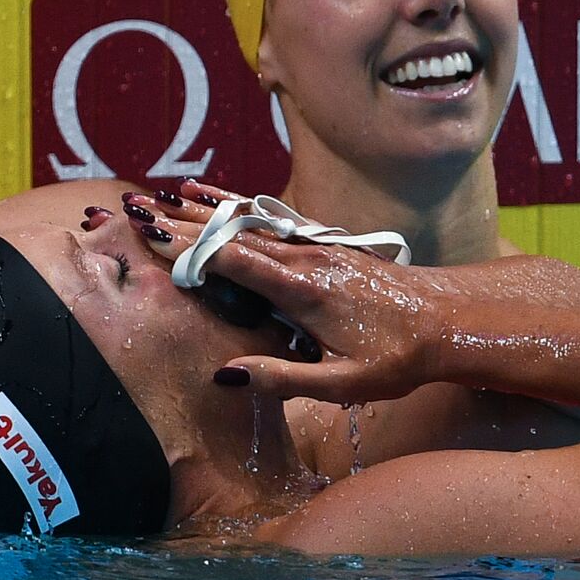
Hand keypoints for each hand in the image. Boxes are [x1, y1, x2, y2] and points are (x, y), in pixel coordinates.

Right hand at [114, 185, 446, 403]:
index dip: (192, 249)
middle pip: (234, 236)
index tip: (149, 237)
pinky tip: (218, 199)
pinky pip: (273, 223)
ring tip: (158, 196)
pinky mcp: (326, 248)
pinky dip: (239, 209)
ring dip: (204, 211)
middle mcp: (307, 260)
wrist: (448, 320)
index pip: (236, 263)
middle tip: (131, 212)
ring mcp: (317, 249)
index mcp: (305, 291)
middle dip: (182, 224)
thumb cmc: (398, 358)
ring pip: (252, 224)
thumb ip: (283, 378)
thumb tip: (226, 374)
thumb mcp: (343, 384)